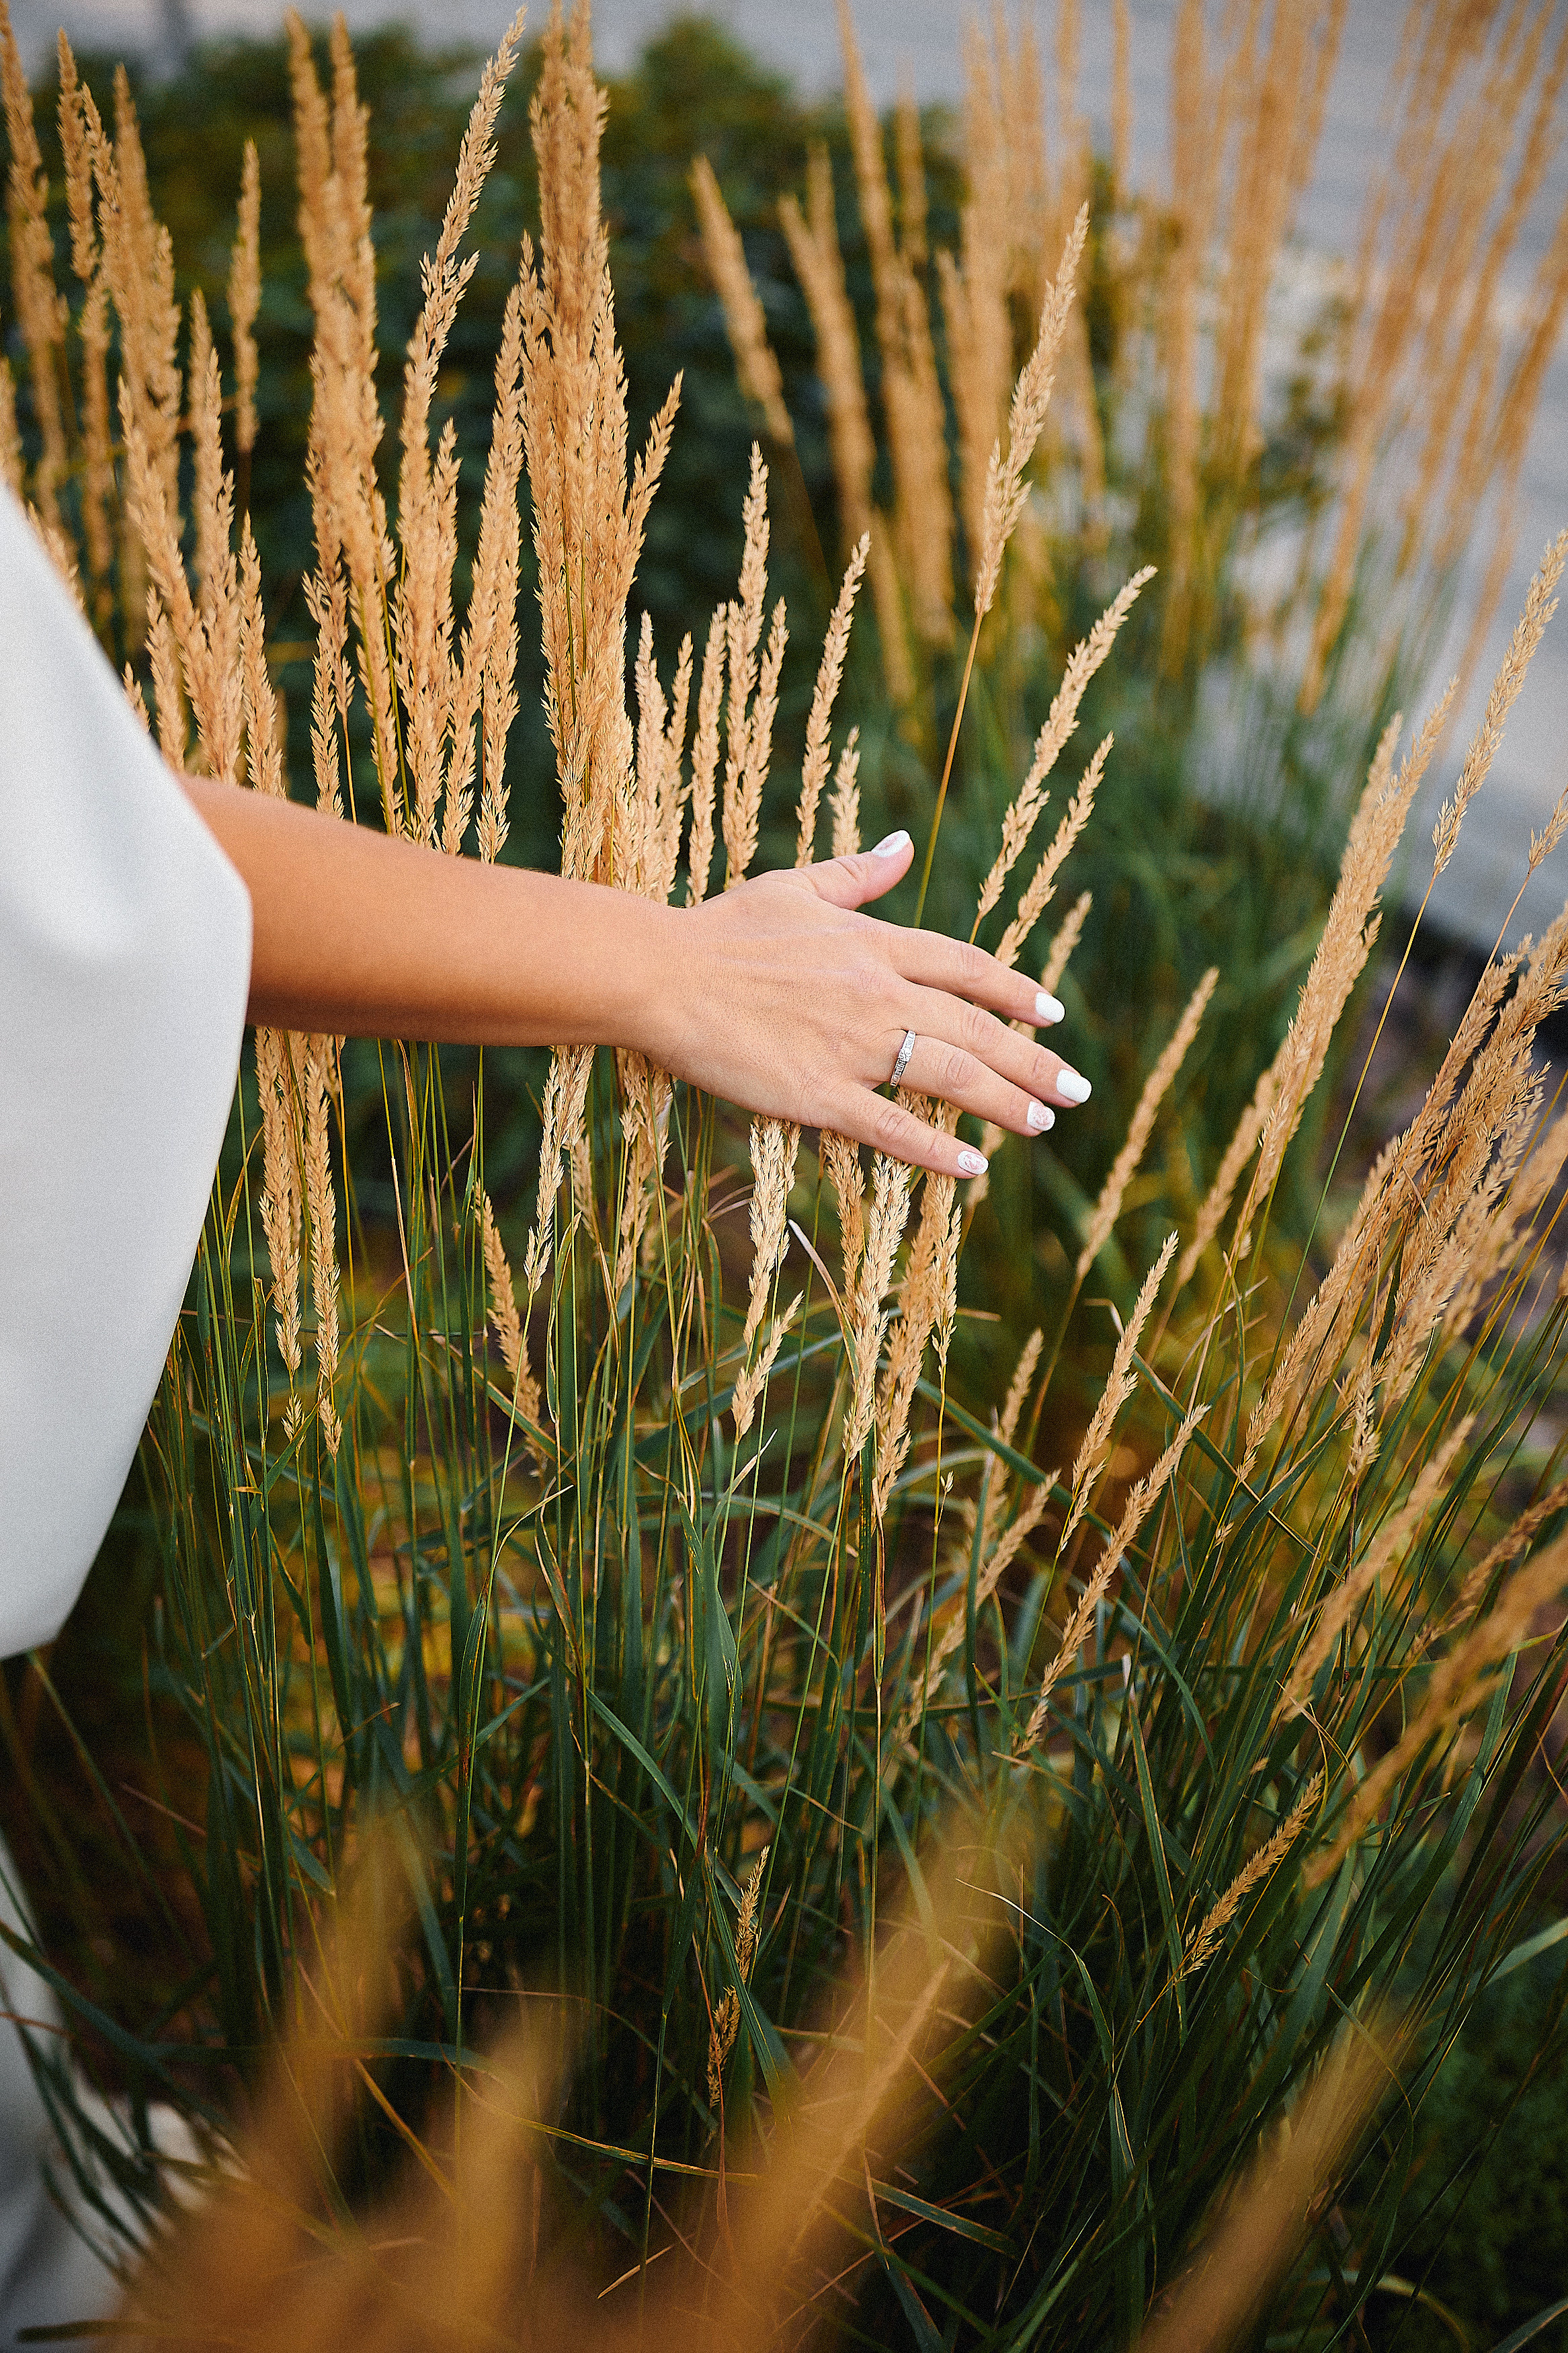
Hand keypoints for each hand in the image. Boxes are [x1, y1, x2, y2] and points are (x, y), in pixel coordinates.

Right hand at [638, 830, 1092, 1179]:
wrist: (661, 975)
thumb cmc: (720, 930)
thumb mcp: (794, 887)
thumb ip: (858, 874)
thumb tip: (904, 842)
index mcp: (874, 944)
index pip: (966, 968)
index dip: (1016, 992)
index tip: (1053, 1013)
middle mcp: (877, 994)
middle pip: (976, 1029)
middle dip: (1034, 1060)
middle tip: (1077, 1088)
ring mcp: (851, 1047)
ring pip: (950, 1076)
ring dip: (1005, 1102)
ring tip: (1043, 1122)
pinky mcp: (819, 1095)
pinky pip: (893, 1127)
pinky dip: (938, 1150)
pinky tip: (975, 1167)